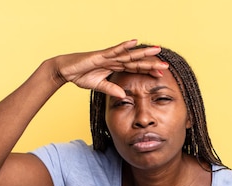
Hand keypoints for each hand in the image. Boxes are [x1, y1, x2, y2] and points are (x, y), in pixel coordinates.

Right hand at [49, 39, 168, 97]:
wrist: (65, 70)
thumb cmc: (80, 75)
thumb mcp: (98, 85)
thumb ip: (111, 90)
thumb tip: (124, 96)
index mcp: (115, 67)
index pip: (135, 69)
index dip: (147, 71)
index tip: (161, 74)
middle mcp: (114, 60)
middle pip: (136, 61)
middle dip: (151, 63)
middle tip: (166, 64)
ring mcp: (108, 56)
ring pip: (129, 55)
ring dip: (143, 53)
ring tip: (157, 50)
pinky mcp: (100, 54)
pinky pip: (114, 50)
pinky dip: (124, 46)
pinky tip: (134, 42)